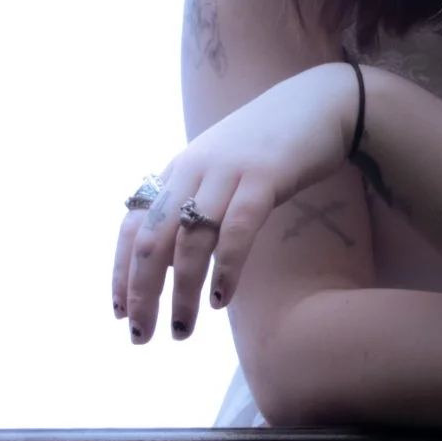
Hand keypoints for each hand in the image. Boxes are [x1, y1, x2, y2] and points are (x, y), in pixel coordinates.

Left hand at [111, 62, 355, 342]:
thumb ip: (194, 204)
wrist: (320, 104)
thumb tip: (170, 260)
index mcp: (178, 171)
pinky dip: (225, 268)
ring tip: (182, 329)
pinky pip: (236, 230)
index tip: (121, 312)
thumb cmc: (271, 144)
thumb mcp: (220, 170)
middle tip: (142, 336)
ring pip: (189, 241)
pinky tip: (220, 299)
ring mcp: (225, 172)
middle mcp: (192, 170)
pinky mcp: (262, 176)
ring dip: (181, 291)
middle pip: (151, 239)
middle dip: (142, 292)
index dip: (121, 271)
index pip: (132, 226)